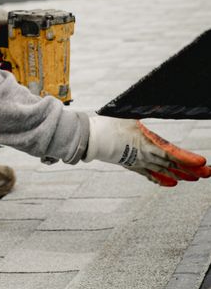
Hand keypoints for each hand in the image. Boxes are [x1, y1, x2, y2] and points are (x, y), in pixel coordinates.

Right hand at [84, 115, 210, 186]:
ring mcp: (139, 161)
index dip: (187, 158)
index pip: (172, 153)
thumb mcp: (130, 115)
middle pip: (172, 164)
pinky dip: (161, 179)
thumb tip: (158, 105)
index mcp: (147, 142)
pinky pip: (149, 174)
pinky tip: (171, 183)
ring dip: (180, 174)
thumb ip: (146, 113)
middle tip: (207, 173)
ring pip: (164, 170)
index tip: (201, 162)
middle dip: (191, 169)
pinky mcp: (132, 164)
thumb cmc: (109, 124)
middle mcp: (145, 155)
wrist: (90, 138)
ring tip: (194, 179)